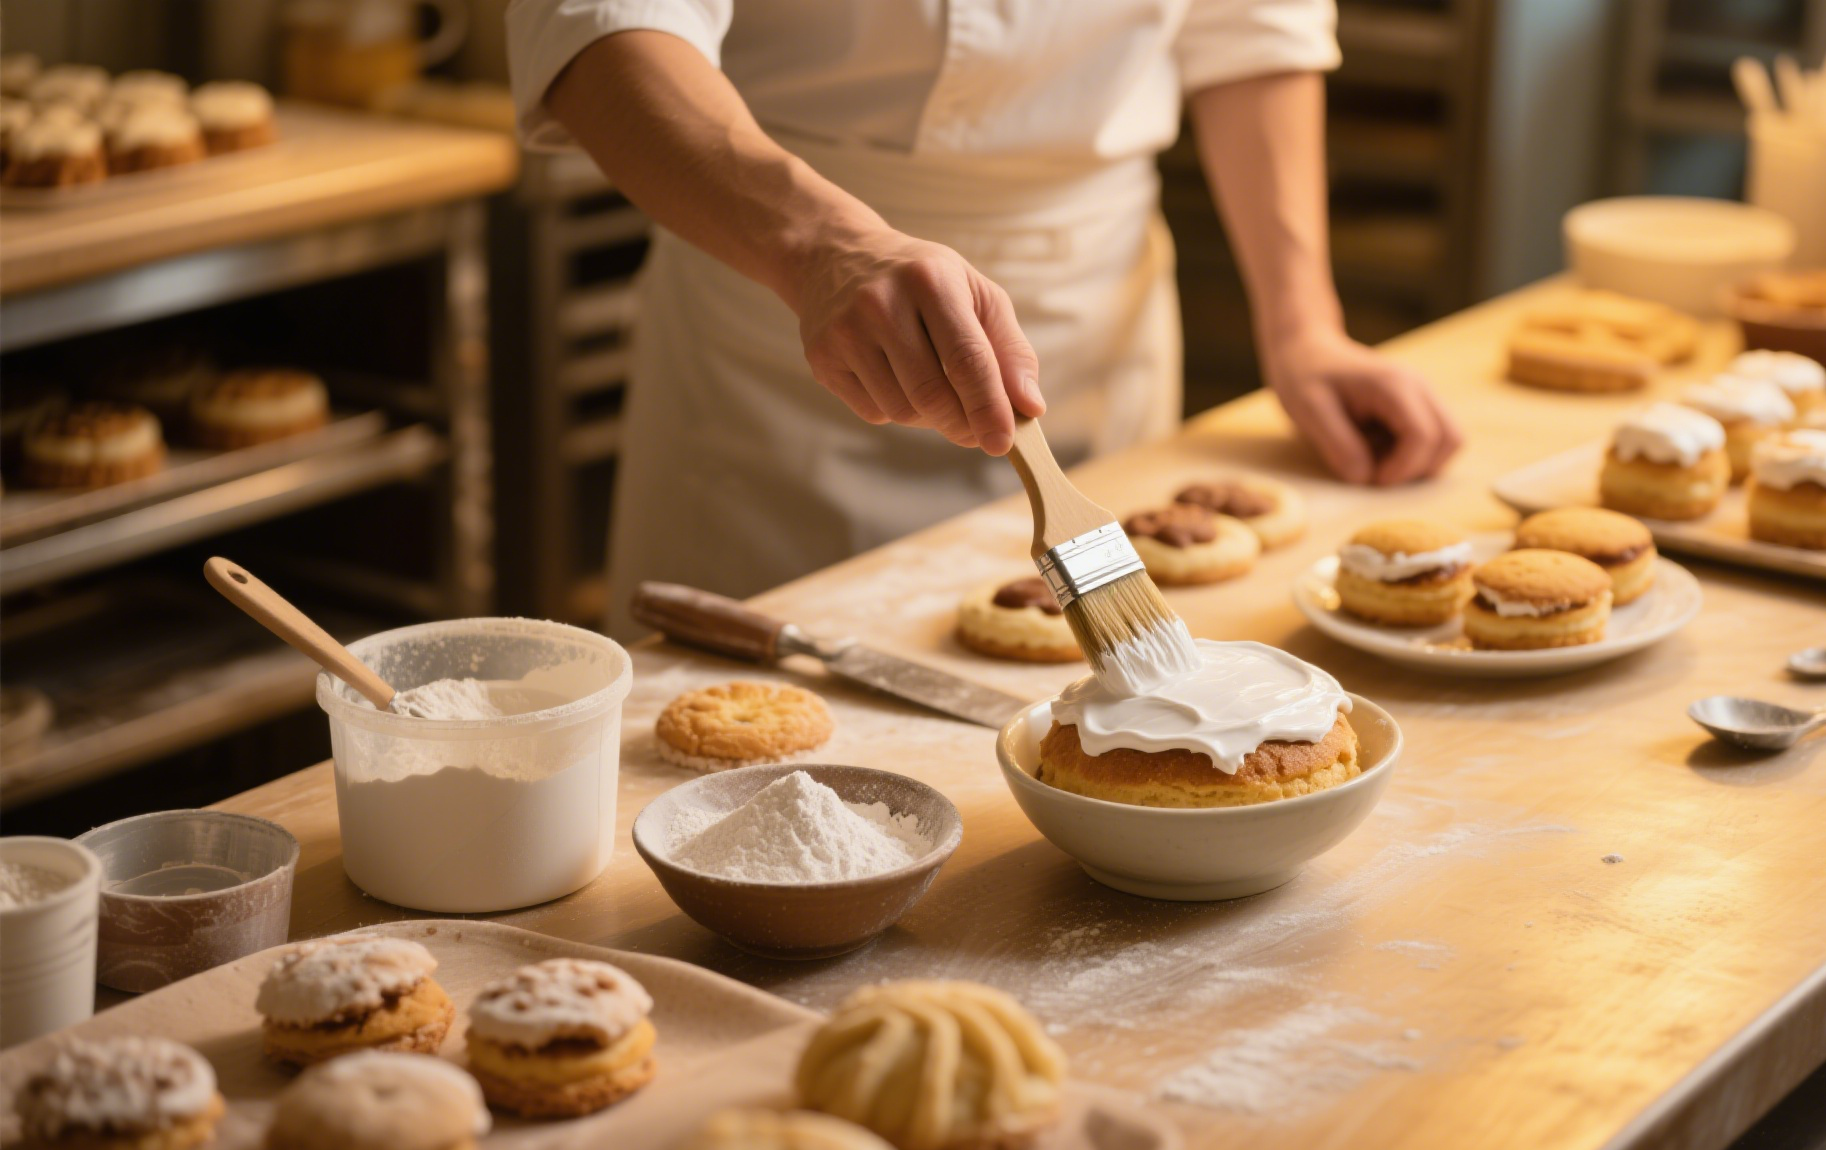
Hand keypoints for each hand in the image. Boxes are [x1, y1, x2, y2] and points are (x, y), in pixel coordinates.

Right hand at [791, 225, 1044, 454]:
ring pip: (902, 411)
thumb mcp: (974, 293)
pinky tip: (897, 379)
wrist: (836, 257)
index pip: (966, 358)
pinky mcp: (823, 358)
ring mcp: (846, 332)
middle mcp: (881, 303)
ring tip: (933, 386)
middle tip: (978, 433)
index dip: (989, 407)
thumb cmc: (921, 280)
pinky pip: (874, 412)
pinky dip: (897, 409)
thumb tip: (1030, 406)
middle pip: (932, 394)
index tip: (1005, 442)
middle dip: (962, 425)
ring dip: (929, 417)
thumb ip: (1009, 348)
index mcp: (929, 279)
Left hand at [1265, 331, 1461, 484]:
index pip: (1424, 437)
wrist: (1308, 351)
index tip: (1370, 479)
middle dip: (1417, 469)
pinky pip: (1434, 440)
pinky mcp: (1418, 406)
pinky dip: (1413, 455)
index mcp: (1394, 385)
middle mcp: (1419, 387)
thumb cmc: (1304, 378)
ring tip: (1374, 457)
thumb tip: (1365, 477)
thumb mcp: (1308, 410)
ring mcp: (1423, 395)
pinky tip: (1377, 449)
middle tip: (1375, 472)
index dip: (1402, 469)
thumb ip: (1337, 443)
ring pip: (1449, 441)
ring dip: (1417, 463)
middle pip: (1451, 439)